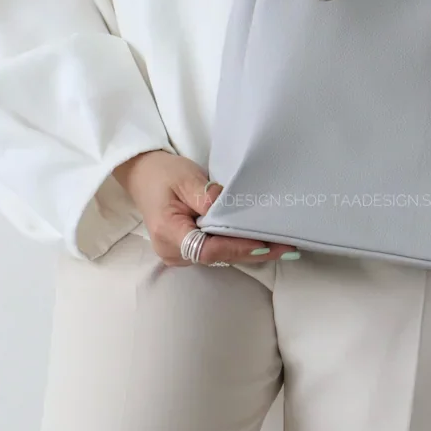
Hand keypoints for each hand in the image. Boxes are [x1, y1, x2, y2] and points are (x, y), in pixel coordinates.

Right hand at [112, 150, 298, 266]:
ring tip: (282, 246)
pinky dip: (240, 246)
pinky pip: (217, 251)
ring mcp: (180, 254)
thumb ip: (205, 195)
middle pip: (219, 256)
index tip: (264, 244)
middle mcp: (173, 251)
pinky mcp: (189, 249)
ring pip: (220, 256)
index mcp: (168, 233)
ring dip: (250, 250)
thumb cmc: (162, 174)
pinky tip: (263, 242)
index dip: (238, 248)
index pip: (208, 249)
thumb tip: (228, 207)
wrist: (143, 174)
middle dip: (253, 252)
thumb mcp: (185, 178)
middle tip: (287, 247)